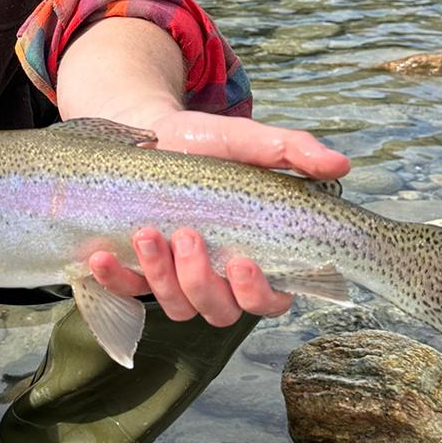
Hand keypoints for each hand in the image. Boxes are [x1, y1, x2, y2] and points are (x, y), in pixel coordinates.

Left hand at [88, 113, 350, 327]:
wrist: (146, 131)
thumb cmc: (206, 142)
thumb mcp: (246, 140)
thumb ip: (291, 151)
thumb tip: (340, 164)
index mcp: (254, 256)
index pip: (270, 300)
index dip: (259, 293)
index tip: (242, 261)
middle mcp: (217, 278)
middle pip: (220, 311)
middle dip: (202, 282)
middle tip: (188, 236)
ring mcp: (174, 279)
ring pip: (176, 307)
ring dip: (161, 277)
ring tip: (148, 233)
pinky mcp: (135, 272)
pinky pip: (126, 291)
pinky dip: (114, 279)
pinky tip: (101, 255)